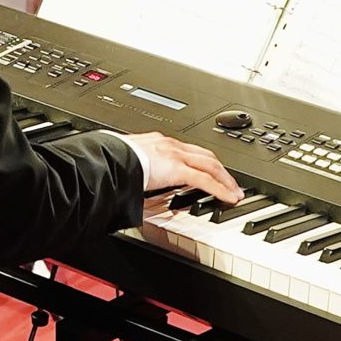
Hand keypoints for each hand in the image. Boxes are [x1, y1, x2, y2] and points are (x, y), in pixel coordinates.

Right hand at [118, 131, 242, 203]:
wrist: (105, 159)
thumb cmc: (109, 161)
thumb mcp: (127, 164)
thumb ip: (136, 170)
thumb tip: (131, 182)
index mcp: (157, 142)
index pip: (187, 150)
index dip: (202, 161)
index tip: (209, 170)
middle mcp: (169, 144)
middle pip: (205, 155)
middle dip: (221, 169)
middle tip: (231, 182)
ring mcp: (175, 154)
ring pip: (210, 165)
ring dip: (225, 179)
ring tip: (235, 192)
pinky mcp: (176, 168)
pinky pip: (205, 180)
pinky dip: (220, 189)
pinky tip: (229, 197)